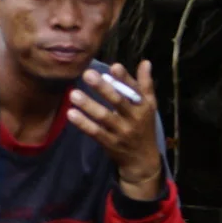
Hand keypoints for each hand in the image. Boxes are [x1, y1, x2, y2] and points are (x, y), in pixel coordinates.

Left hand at [66, 60, 163, 200]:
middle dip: (102, 88)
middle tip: (87, 74)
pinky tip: (71, 113)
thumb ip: (145, 84)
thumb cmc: (144, 126)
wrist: (143, 160)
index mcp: (143, 106)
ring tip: (73, 94)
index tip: (114, 66)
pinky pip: (95, 133)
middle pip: (118, 102)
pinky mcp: (110, 143)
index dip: (125, 79)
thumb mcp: (149, 106)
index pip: (135, 90)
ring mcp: (121, 132)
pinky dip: (83, 124)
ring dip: (88, 105)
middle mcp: (133, 118)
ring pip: (103, 117)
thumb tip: (146, 62)